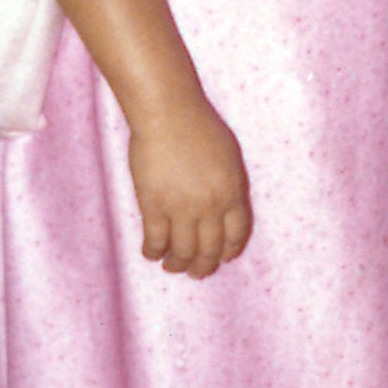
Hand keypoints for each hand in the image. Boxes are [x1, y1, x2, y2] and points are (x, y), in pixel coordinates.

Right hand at [127, 97, 251, 277]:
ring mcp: (182, 208)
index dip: (229, 251)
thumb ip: (228, 184)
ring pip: (182, 252)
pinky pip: (155, 241)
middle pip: (210, 249)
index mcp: (233, 192)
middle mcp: (211, 206)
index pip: (236, 234)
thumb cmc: (199, 126)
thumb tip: (224, 207)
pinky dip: (153, 252)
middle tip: (197, 273)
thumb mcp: (229, 156)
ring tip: (172, 266)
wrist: (169, 113)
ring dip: (177, 265)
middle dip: (203, 266)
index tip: (223, 258)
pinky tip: (151, 253)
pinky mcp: (154, 206)